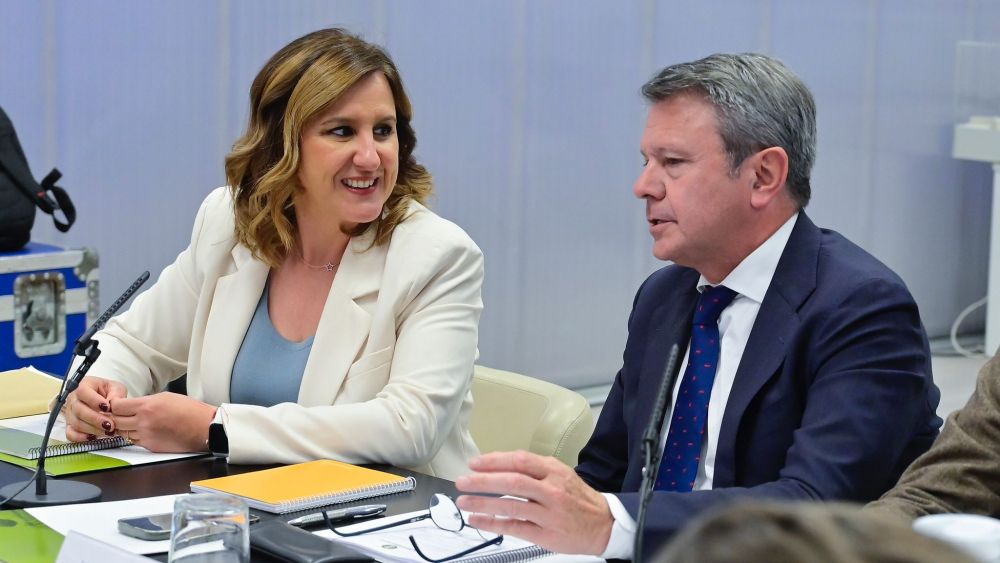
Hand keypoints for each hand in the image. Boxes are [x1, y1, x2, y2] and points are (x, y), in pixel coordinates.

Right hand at [64, 376, 127, 441]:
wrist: (106, 400)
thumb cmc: (111, 392)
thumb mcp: (117, 388)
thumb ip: (116, 395)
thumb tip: (111, 407)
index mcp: (84, 385)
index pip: (83, 391)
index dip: (94, 400)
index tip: (107, 407)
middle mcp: (73, 399)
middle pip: (79, 410)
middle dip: (96, 419)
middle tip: (110, 425)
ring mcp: (70, 413)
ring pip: (76, 423)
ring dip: (93, 429)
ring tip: (108, 431)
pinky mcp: (70, 425)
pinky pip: (70, 434)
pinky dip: (80, 437)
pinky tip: (93, 437)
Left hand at [109, 393, 216, 452]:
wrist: (204, 428)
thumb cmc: (191, 411)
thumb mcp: (166, 397)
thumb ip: (146, 401)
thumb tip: (133, 406)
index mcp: (147, 406)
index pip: (116, 406)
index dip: (113, 405)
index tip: (116, 404)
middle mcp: (143, 422)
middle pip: (115, 421)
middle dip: (113, 417)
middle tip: (116, 415)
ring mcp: (146, 436)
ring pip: (123, 433)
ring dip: (123, 428)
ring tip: (129, 423)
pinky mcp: (151, 447)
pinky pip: (134, 441)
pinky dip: (134, 436)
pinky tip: (142, 431)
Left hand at [455, 451, 613, 555]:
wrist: (603, 524)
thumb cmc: (578, 498)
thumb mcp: (561, 473)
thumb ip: (534, 469)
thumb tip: (500, 466)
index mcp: (554, 471)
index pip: (520, 461)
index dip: (494, 460)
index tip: (475, 463)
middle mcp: (551, 490)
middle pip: (512, 482)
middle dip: (483, 481)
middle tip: (463, 481)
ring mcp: (548, 513)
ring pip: (511, 505)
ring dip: (483, 503)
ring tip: (464, 501)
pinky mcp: (546, 534)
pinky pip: (514, 528)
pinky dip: (493, 523)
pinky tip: (478, 519)